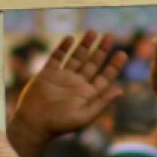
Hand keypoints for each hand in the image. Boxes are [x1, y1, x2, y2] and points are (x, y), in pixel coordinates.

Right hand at [8, 32, 128, 156]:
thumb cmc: (59, 124)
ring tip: (93, 32)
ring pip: (76, 57)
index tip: (123, 53)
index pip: (104, 77)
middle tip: (110, 36)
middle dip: (101, 50)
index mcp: (88, 94)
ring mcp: (62, 77)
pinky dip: (63, 48)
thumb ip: (102, 102)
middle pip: (92, 63)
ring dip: (84, 45)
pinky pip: (56, 57)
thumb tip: (121, 90)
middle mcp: (77, 84)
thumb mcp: (84, 116)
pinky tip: (70, 38)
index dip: (114, 66)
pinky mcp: (47, 74)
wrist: (33, 124)